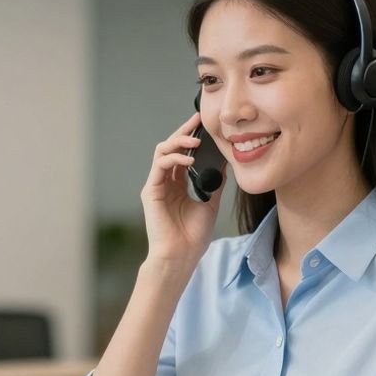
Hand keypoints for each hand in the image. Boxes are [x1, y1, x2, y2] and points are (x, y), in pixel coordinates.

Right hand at [140, 114, 224, 267]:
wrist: (181, 256)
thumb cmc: (193, 236)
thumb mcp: (210, 203)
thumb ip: (214, 182)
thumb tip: (225, 163)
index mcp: (178, 185)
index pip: (183, 154)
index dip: (192, 138)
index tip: (205, 125)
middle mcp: (165, 182)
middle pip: (171, 147)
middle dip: (184, 132)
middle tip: (198, 120)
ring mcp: (157, 185)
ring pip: (162, 151)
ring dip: (179, 142)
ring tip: (196, 140)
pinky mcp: (151, 191)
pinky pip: (160, 165)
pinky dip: (175, 158)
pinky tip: (190, 159)